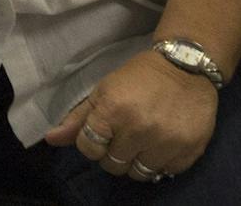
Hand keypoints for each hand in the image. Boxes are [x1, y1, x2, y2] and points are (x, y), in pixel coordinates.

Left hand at [46, 48, 219, 180]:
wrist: (185, 67)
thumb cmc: (138, 77)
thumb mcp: (103, 91)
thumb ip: (78, 118)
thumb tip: (50, 139)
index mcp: (112, 110)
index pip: (89, 148)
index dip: (92, 144)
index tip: (102, 134)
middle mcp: (139, 129)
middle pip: (113, 165)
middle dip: (113, 154)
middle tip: (122, 137)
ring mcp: (167, 143)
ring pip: (139, 174)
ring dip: (136, 162)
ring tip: (141, 143)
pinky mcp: (189, 151)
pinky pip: (165, 172)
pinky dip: (160, 163)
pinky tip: (160, 145)